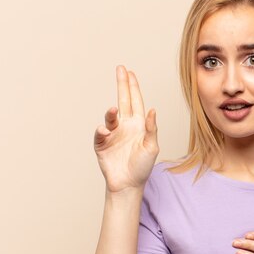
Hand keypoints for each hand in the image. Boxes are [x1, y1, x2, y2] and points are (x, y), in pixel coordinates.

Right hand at [94, 65, 158, 192]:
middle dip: (122, 85)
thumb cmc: (143, 167)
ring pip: (110, 117)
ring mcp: (113, 134)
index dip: (133, 87)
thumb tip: (153, 110)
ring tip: (113, 110)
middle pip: (122, 101)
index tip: (130, 72)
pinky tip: (106, 131)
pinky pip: (100, 134)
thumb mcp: (152, 147)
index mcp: (138, 125)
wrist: (129, 184)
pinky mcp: (102, 145)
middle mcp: (125, 126)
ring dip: (111, 112)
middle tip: (120, 69)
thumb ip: (152, 129)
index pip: (135, 101)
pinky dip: (102, 131)